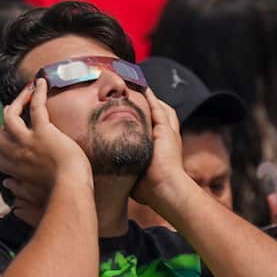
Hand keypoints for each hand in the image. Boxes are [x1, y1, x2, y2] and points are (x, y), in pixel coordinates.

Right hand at [0, 79, 91, 203]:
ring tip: (26, 93)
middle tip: (11, 108)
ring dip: (16, 102)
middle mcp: (14, 153)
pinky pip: (36, 108)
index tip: (0, 133)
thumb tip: (6, 185)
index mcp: (12, 168)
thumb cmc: (56, 192)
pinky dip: (37, 94)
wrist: (70, 188)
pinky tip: (40, 83)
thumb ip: (17, 188)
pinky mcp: (43, 132)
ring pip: (9, 116)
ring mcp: (27, 141)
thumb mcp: (31, 193)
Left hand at [131, 88, 189, 211]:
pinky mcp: (165, 131)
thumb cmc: (150, 191)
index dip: (147, 119)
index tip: (135, 112)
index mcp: (162, 149)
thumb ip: (125, 171)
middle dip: (151, 104)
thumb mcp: (136, 177)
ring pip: (161, 109)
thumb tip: (107, 177)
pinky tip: (142, 87)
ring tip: (139, 86)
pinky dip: (150, 97)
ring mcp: (168, 133)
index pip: (155, 128)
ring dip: (151, 98)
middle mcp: (168, 138)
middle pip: (161, 114)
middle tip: (137, 93)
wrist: (165, 191)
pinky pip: (157, 108)